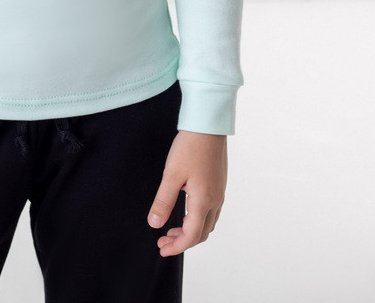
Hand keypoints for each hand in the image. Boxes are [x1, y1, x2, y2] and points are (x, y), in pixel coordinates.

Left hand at [147, 130, 227, 256]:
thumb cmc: (190, 147)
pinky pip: (211, 211)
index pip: (191, 235)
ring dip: (191, 231)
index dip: (176, 246)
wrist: (208, 125)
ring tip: (172, 228)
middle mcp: (215, 200)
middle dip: (182, 241)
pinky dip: (198, 219)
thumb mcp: (171, 175)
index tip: (161, 249)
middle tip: (163, 240)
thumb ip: (163, 201)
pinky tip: (185, 211)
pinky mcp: (219, 183)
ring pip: (208, 223)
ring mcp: (219, 192)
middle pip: (202, 233)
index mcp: (203, 201)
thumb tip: (154, 224)